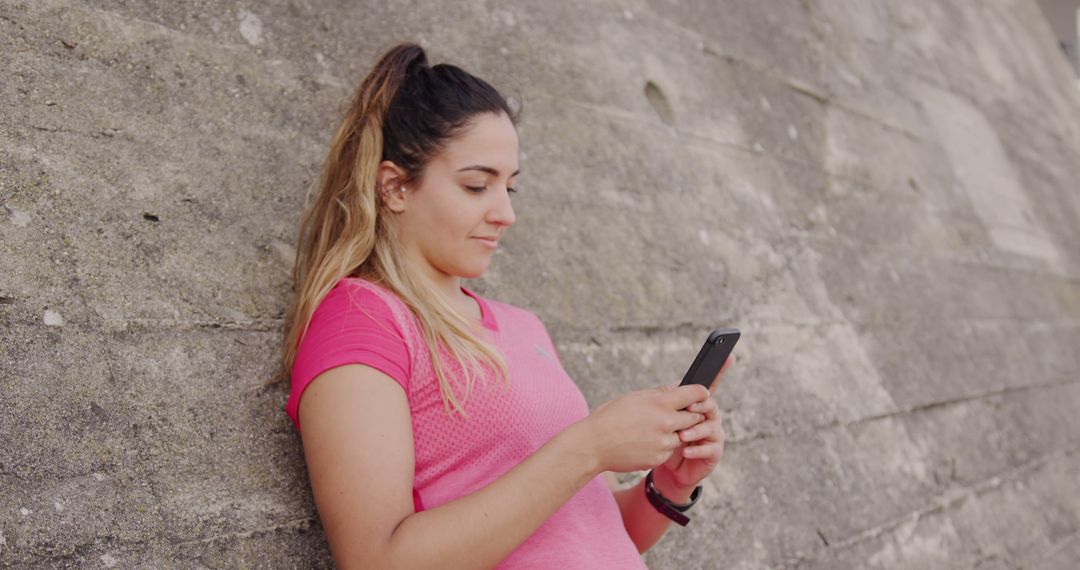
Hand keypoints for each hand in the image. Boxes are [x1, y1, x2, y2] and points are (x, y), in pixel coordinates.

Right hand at [579, 384, 710, 473]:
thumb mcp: (632, 398)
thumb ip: (658, 393)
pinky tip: (645, 443)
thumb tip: (677, 386)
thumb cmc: (609, 417)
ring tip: (653, 430)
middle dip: (690, 414)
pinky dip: (662, 447)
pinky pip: (669, 451)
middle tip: (678, 414)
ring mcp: (663, 443)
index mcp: (659, 403)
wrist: (593, 445)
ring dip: (675, 432)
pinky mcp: (658, 458)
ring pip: (682, 436)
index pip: (694, 394)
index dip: (701, 393)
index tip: (702, 394)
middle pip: (694, 417)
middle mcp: (665, 423)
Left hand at [654, 356, 731, 496]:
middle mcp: (709, 417)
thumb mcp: (663, 419)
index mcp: (698, 405)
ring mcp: (713, 434)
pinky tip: (685, 451)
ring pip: (711, 426)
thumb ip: (670, 403)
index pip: (709, 386)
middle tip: (689, 408)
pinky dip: (697, 449)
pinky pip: (710, 448)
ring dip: (696, 430)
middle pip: (711, 405)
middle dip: (701, 406)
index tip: (728, 356)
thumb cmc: (665, 440)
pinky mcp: (714, 452)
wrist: (666, 468)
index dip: (720, 371)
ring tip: (681, 436)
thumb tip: (674, 385)